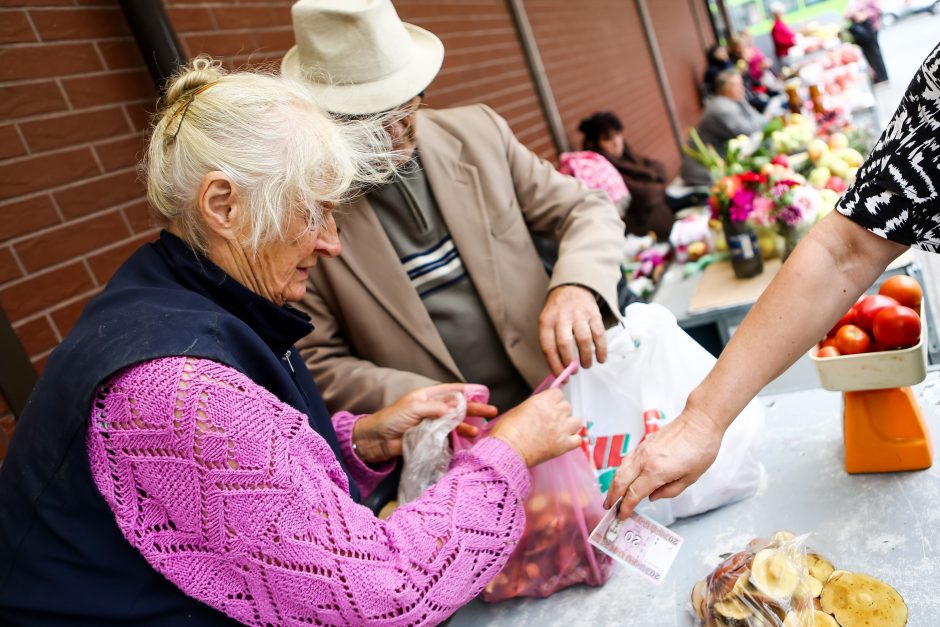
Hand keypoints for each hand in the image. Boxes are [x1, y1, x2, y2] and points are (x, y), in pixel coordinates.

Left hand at [353, 384, 497, 463]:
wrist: (377, 440)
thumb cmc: (391, 419)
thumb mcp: (414, 408)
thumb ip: (436, 408)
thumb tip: (457, 407)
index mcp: (428, 396)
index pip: (452, 391)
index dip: (468, 391)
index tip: (484, 393)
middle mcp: (433, 409)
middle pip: (458, 407)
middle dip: (474, 409)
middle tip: (491, 411)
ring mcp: (433, 424)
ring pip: (455, 423)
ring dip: (468, 426)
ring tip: (480, 430)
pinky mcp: (431, 439)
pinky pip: (448, 437)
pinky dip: (459, 439)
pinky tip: (468, 441)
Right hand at [490, 389, 581, 466]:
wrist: (507, 451)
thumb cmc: (507, 432)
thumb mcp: (518, 410)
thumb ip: (535, 406)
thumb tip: (542, 407)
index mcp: (542, 402)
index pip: (558, 393)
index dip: (553, 399)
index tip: (550, 405)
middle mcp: (554, 413)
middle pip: (567, 406)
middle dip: (560, 412)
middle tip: (551, 420)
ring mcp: (561, 429)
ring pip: (576, 421)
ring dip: (570, 424)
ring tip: (560, 430)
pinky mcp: (564, 445)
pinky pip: (578, 439)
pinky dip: (572, 440)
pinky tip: (564, 441)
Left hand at [539, 285, 606, 375]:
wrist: (571, 287)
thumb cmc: (557, 312)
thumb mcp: (547, 322)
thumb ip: (551, 343)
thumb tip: (559, 370)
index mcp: (546, 321)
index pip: (548, 347)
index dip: (555, 365)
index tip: (561, 376)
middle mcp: (561, 317)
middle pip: (565, 344)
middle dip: (570, 363)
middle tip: (574, 371)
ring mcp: (578, 314)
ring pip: (583, 340)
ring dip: (586, 357)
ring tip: (586, 365)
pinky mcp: (593, 314)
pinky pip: (599, 334)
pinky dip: (601, 349)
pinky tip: (601, 358)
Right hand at [603, 404, 723, 518]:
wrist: (699, 421)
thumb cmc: (701, 448)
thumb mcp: (691, 478)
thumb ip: (670, 491)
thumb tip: (652, 497)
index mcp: (656, 471)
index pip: (634, 494)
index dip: (626, 507)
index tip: (622, 516)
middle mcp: (644, 460)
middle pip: (620, 482)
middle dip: (612, 497)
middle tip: (608, 508)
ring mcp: (642, 450)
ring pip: (620, 470)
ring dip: (613, 484)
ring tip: (611, 495)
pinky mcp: (644, 444)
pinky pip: (626, 461)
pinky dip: (620, 472)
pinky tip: (621, 477)